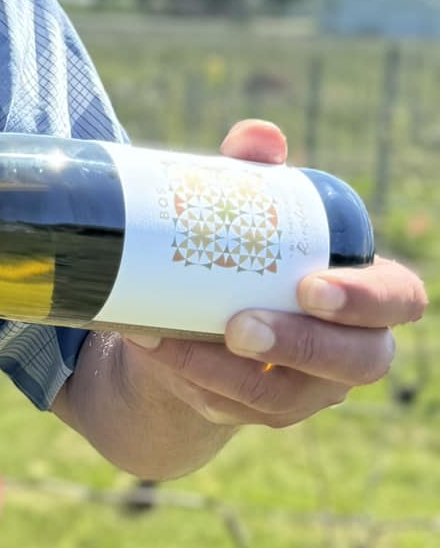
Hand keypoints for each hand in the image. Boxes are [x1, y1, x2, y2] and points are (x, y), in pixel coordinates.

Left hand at [124, 118, 427, 431]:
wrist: (209, 320)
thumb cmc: (251, 254)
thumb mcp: (253, 213)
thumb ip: (259, 175)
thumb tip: (257, 136)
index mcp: (370, 294)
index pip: (398, 300)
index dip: (366, 300)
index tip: (310, 285)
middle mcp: (351, 351)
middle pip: (354, 364)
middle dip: (299, 346)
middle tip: (239, 324)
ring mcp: (307, 391)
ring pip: (281, 397)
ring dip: (221, 371)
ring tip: (168, 336)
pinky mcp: (257, 411)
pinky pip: (228, 406)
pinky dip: (185, 377)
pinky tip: (150, 346)